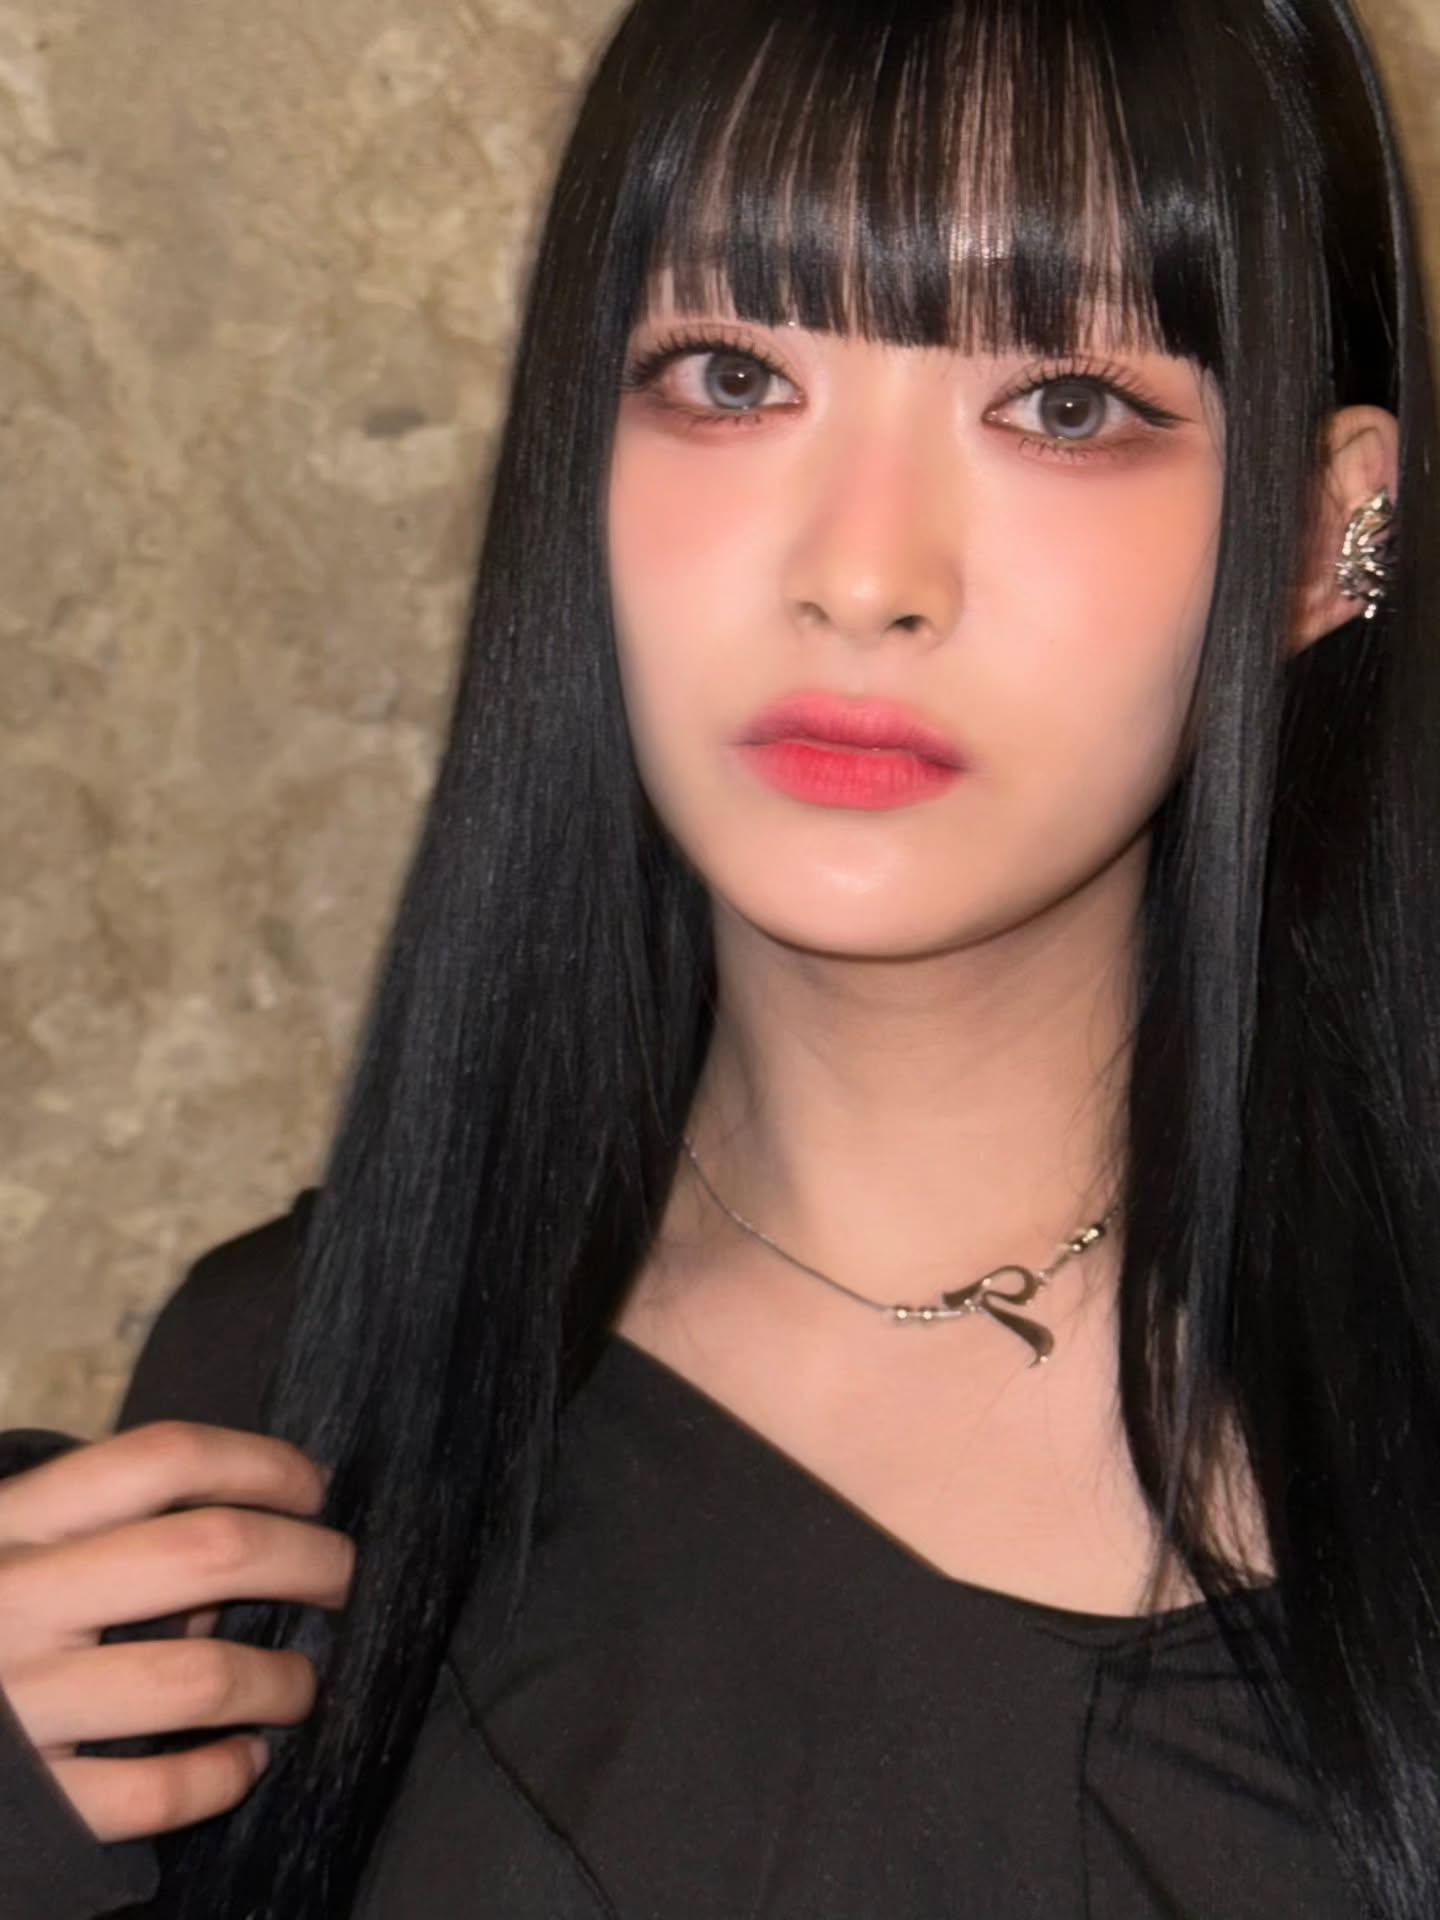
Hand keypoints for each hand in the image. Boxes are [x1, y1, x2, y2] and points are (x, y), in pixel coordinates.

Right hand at [0, 1421, 354, 1841]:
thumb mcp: (13, 1554)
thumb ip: (105, 1536)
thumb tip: (245, 1544)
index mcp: (15, 1525)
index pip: (163, 1457)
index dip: (260, 1463)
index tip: (313, 1488)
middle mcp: (15, 1602)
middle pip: (210, 1549)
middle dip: (307, 1558)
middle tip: (340, 1577)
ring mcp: (19, 1706)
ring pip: (201, 1675)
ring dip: (281, 1678)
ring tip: (299, 1682)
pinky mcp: (29, 1804)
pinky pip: (157, 1791)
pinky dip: (224, 1774)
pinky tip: (246, 1758)